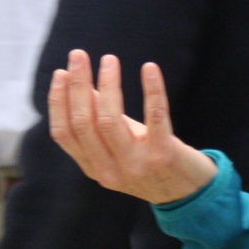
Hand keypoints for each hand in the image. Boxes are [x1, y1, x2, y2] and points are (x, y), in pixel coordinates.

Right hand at [46, 50, 215, 203]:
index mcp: (92, 168)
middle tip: (78, 55)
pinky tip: (150, 68)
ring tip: (109, 60)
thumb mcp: (119, 144)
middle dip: (78, 85)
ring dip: (108, 85)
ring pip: (110, 121)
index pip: (64, 133)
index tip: (61, 72)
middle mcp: (109, 171)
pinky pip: (155, 117)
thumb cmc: (149, 161)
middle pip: (83, 123)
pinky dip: (152, 90)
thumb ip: (99, 119)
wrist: (189, 193)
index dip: (59, 101)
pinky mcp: (164, 156)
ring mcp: (136, 166)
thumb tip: (80, 83)